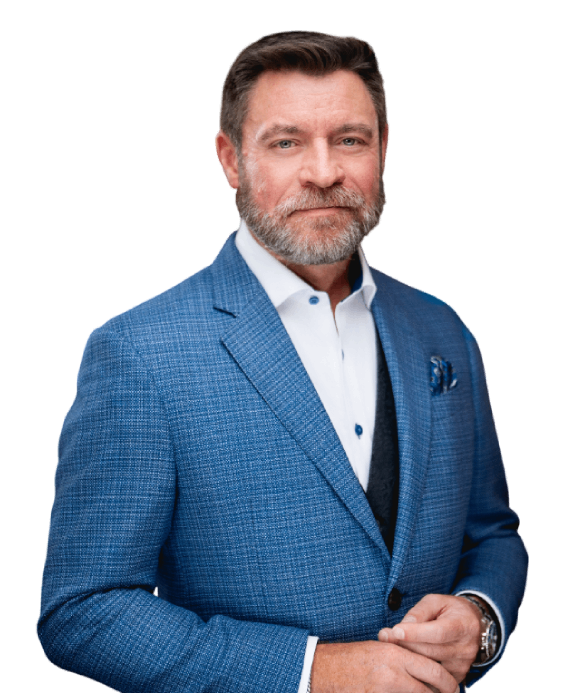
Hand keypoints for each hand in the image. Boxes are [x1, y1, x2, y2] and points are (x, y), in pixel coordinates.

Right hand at [310, 639, 458, 692]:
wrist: (325, 669)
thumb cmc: (351, 658)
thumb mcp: (379, 650)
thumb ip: (402, 658)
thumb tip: (424, 670)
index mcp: (395, 654)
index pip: (433, 670)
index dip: (448, 682)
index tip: (453, 687)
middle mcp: (394, 673)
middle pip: (431, 689)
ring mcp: (385, 690)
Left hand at [378, 594, 481, 684]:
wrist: (472, 624)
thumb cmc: (449, 610)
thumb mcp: (435, 601)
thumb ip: (419, 612)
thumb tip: (403, 627)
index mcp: (463, 625)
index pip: (437, 633)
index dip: (415, 633)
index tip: (395, 631)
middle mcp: (465, 648)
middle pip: (430, 651)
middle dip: (405, 644)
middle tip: (384, 636)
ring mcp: (462, 665)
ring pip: (429, 665)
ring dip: (407, 656)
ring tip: (389, 646)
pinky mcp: (457, 676)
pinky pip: (432, 676)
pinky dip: (416, 668)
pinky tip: (403, 659)